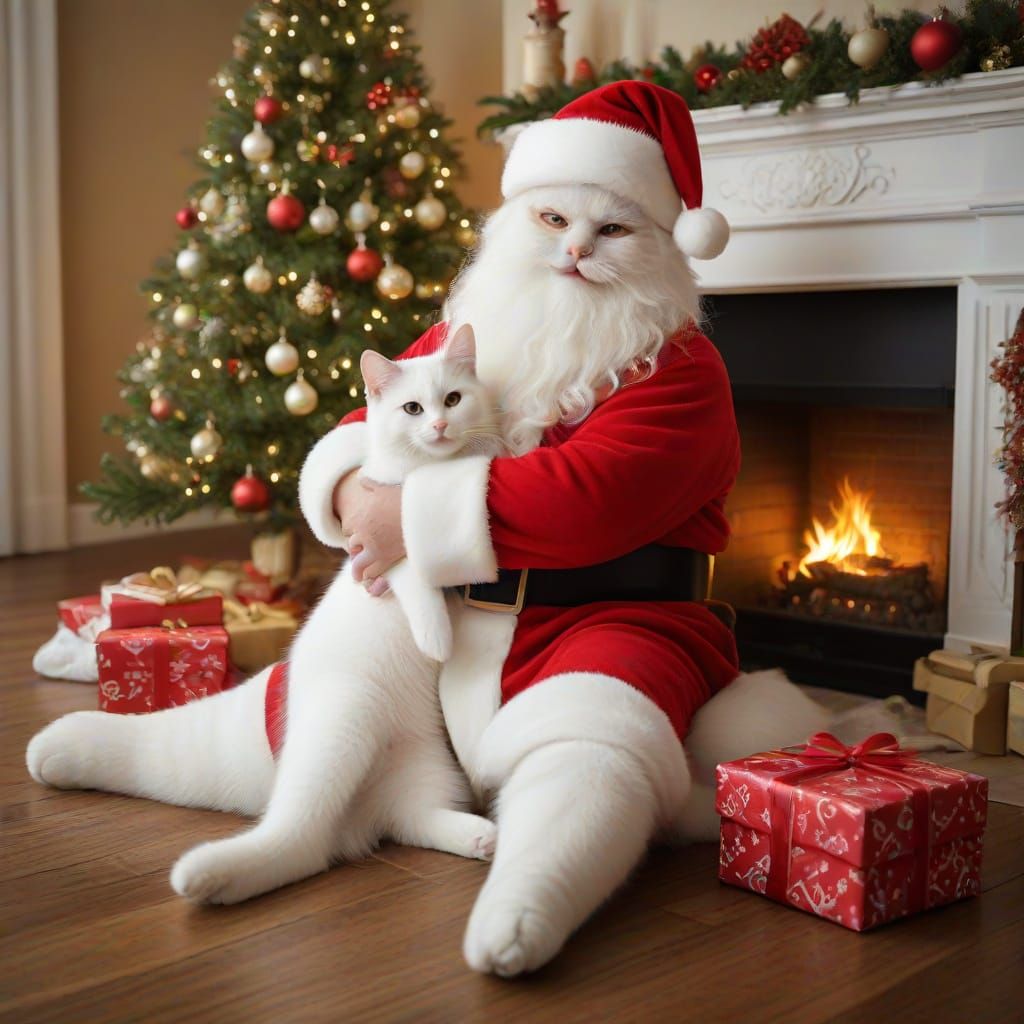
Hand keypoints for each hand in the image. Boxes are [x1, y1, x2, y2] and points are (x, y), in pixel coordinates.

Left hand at [336, 474, 404, 589]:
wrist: (423, 513)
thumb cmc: (407, 499)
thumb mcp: (386, 486)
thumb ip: (371, 484)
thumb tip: (361, 478)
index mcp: (361, 515)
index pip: (348, 527)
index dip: (353, 531)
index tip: (359, 534)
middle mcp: (363, 532)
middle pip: (352, 545)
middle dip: (356, 549)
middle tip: (359, 555)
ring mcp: (374, 547)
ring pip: (358, 563)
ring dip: (358, 570)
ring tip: (359, 578)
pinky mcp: (386, 558)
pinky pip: (371, 572)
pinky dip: (369, 579)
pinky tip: (370, 586)